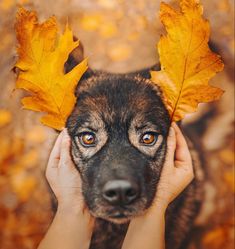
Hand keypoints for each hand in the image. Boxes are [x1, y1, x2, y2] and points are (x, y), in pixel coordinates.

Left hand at [39, 129, 93, 248]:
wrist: (79, 207)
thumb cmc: (69, 188)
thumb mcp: (65, 167)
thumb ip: (65, 151)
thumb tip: (66, 136)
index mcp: (53, 165)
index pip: (58, 146)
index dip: (63, 136)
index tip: (69, 126)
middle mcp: (60, 167)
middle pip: (65, 149)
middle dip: (70, 139)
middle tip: (77, 128)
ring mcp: (70, 170)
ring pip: (73, 154)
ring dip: (77, 145)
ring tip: (83, 135)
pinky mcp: (79, 173)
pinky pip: (80, 159)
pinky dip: (82, 152)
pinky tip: (88, 147)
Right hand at [154, 122, 193, 209]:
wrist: (151, 205)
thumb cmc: (160, 186)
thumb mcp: (165, 164)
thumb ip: (169, 147)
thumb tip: (170, 131)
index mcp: (187, 169)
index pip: (182, 146)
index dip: (177, 133)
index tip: (171, 122)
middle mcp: (183, 169)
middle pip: (177, 148)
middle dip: (171, 137)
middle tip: (164, 124)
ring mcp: (175, 172)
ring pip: (170, 153)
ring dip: (165, 143)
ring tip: (159, 131)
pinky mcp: (166, 173)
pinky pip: (165, 158)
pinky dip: (161, 150)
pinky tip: (155, 143)